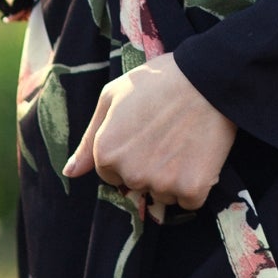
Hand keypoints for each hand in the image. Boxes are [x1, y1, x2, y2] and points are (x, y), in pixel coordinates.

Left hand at [63, 53, 236, 217]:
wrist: (207, 78)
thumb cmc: (157, 81)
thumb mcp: (112, 97)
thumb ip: (88, 139)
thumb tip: (70, 173)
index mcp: (106, 152)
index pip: (109, 173)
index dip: (127, 153)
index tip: (144, 133)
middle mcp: (130, 173)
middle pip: (136, 185)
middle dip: (148, 166)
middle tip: (166, 134)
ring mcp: (162, 183)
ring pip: (163, 194)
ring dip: (172, 176)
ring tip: (184, 141)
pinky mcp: (192, 188)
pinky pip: (189, 200)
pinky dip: (196, 184)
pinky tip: (199, 155)